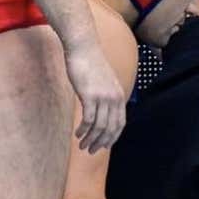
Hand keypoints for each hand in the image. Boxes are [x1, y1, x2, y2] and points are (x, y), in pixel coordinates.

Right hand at [63, 36, 125, 153]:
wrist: (84, 49)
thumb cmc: (91, 65)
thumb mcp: (104, 83)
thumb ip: (106, 97)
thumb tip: (102, 111)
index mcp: (119, 97)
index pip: (120, 124)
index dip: (112, 137)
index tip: (103, 146)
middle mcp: (115, 99)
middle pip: (111, 128)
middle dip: (101, 142)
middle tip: (90, 150)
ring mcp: (103, 98)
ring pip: (99, 126)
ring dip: (91, 138)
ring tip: (82, 145)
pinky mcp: (90, 95)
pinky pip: (89, 119)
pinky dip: (84, 129)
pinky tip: (78, 134)